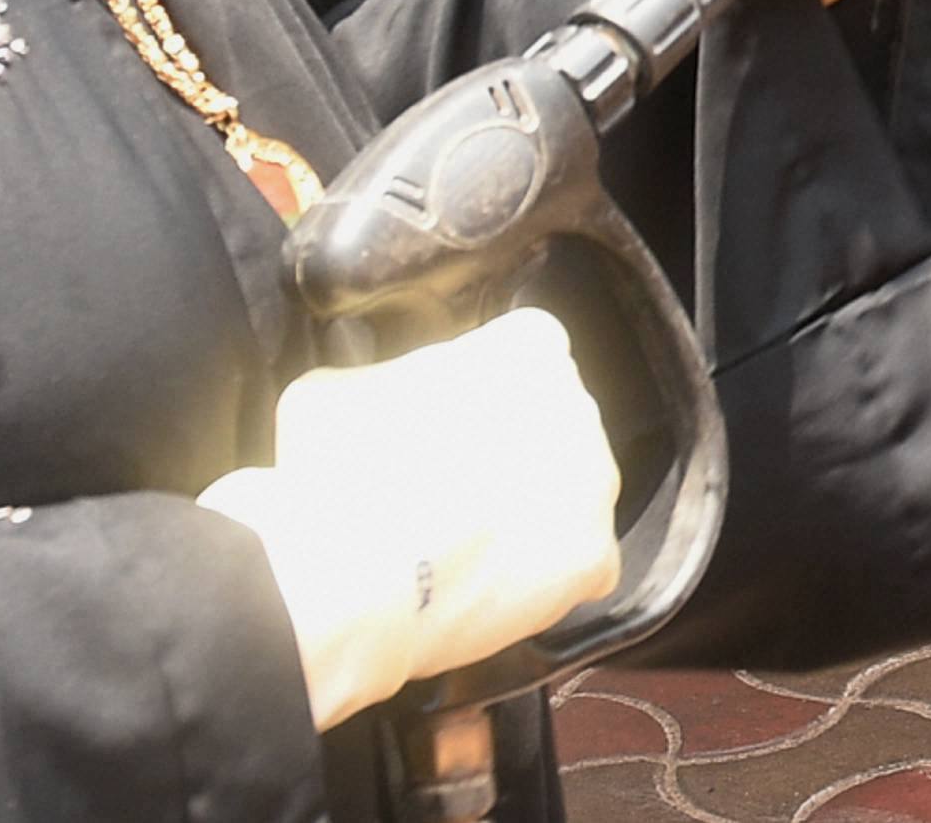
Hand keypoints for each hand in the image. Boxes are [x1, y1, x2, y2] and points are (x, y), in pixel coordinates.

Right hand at [200, 308, 619, 727]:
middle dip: (510, 452)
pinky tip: (496, 586)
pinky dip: (549, 579)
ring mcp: (595, 482)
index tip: (445, 426)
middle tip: (451, 489)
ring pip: (570, 495)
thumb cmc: (335, 474)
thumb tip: (385, 401)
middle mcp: (578, 404)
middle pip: (552, 425)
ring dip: (531, 514)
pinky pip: (583, 566)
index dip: (480, 396)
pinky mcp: (596, 557)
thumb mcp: (334, 389)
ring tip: (465, 545)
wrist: (350, 579)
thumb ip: (386, 380)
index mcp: (527, 345)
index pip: (522, 357)